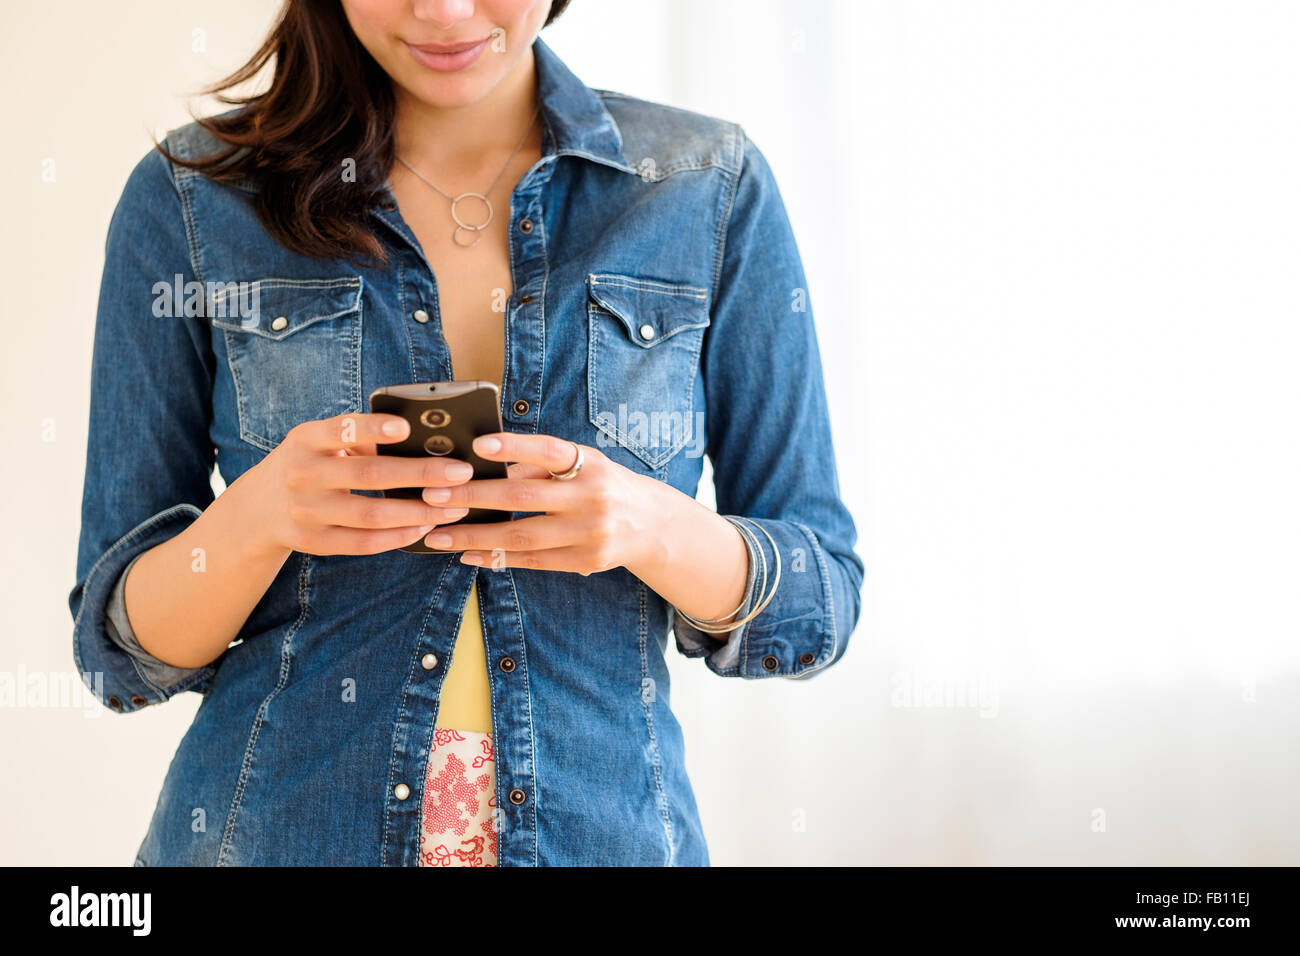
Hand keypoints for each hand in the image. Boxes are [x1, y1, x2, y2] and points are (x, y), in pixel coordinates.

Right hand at [241, 412, 475, 556]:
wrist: (258, 509)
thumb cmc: (309, 464)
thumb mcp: (320, 442)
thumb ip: (359, 438)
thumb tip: (420, 440)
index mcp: (306, 439)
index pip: (341, 429)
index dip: (373, 429)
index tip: (406, 428)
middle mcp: (302, 473)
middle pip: (369, 474)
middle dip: (421, 474)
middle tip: (461, 472)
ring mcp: (305, 511)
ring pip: (371, 514)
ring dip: (419, 511)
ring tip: (454, 506)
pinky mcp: (312, 542)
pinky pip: (362, 542)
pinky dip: (398, 536)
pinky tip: (425, 528)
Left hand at [419, 432, 669, 575]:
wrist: (651, 524)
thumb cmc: (602, 485)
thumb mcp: (583, 464)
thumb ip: (540, 466)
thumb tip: (484, 468)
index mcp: (590, 464)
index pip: (548, 451)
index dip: (514, 447)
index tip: (478, 445)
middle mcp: (592, 497)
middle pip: (523, 498)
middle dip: (473, 497)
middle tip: (433, 496)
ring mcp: (589, 533)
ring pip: (521, 537)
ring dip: (475, 536)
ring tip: (437, 535)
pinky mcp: (585, 561)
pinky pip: (532, 561)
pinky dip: (497, 558)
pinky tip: (467, 553)